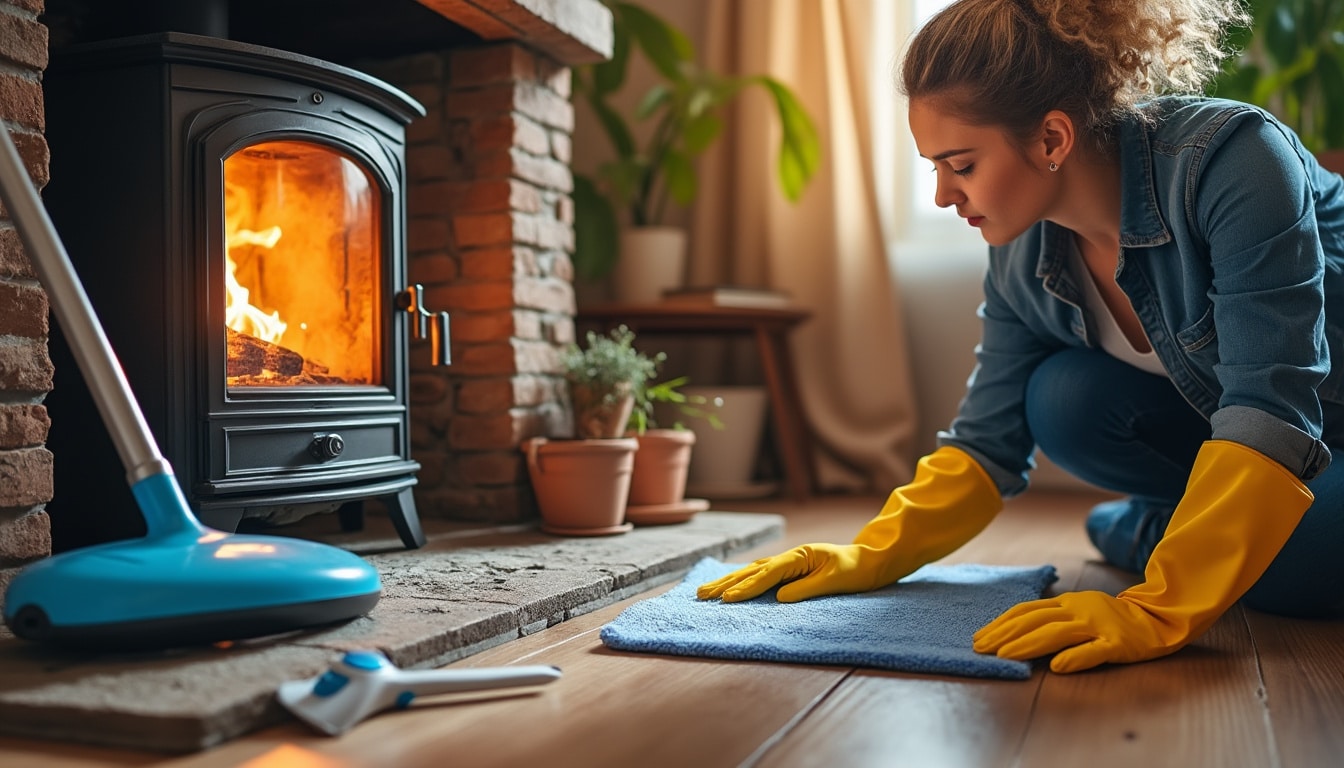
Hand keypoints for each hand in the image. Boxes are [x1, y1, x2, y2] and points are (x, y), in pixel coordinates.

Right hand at [696, 543, 878, 602]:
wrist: (870, 561)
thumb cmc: (856, 571)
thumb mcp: (835, 581)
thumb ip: (806, 589)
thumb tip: (779, 598)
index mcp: (800, 556)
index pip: (768, 573)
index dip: (747, 587)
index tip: (728, 598)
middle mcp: (790, 556)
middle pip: (752, 570)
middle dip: (726, 583)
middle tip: (702, 594)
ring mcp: (788, 562)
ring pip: (752, 571)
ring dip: (729, 581)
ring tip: (706, 590)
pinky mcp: (790, 570)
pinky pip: (760, 574)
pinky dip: (742, 579)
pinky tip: (730, 584)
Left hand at [972, 591, 1174, 672]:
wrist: (1157, 620)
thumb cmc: (1110, 620)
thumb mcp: (1077, 612)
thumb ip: (1050, 619)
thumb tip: (1013, 632)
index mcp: (1066, 603)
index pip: (1026, 611)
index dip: (1001, 623)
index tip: (979, 637)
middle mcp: (1078, 609)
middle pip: (1035, 621)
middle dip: (1005, 635)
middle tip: (982, 648)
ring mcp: (1097, 625)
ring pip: (1058, 633)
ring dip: (1028, 644)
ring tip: (1006, 656)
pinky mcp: (1117, 643)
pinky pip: (1095, 650)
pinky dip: (1075, 658)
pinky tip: (1058, 667)